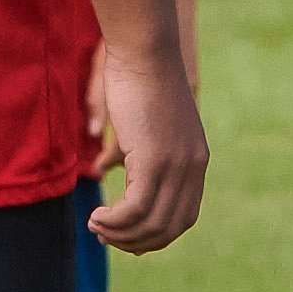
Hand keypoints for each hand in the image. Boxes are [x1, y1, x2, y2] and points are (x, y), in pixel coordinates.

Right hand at [85, 37, 207, 251]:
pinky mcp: (154, 160)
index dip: (155, 235)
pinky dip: (115, 222)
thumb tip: (108, 167)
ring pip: (151, 223)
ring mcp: (176, 165)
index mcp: (195, 160)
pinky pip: (135, 209)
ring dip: (120, 234)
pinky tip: (96, 216)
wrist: (144, 50)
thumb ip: (134, 150)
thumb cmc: (138, 79)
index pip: (184, 216)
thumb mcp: (143, 123)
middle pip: (169, 227)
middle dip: (136, 241)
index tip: (128, 236)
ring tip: (96, 226)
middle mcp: (192, 167)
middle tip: (106, 236)